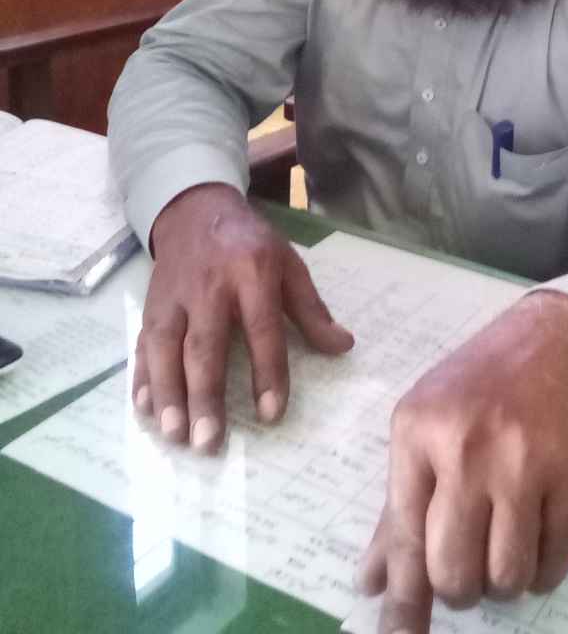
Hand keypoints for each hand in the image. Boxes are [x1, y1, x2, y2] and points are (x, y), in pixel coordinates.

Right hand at [133, 182, 352, 452]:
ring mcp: (174, 297)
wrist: (197, 210)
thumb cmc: (250, 245)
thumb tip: (343, 346)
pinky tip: (144, 409)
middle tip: (208, 441)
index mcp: (252, 274)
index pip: (261, 328)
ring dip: (168, 394)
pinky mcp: (150, 305)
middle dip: (205, 394)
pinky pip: (142, 344)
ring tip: (175, 435)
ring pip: (167, 348)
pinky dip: (142, 376)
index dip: (267, 372)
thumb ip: (312, 309)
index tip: (271, 414)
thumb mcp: (288, 264)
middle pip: (205, 345)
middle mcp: (210, 287)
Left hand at [356, 291, 567, 633]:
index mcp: (418, 431)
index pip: (405, 538)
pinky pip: (553, 563)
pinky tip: (538, 537)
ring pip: (506, 577)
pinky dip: (542, 570)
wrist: (558, 341)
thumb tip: (370, 583)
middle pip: (454, 572)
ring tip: (504, 547)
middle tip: (469, 567)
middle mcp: (467, 447)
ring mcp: (524, 461)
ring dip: (503, 583)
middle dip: (460, 589)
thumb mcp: (427, 427)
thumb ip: (399, 507)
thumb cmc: (482, 387)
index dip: (403, 603)